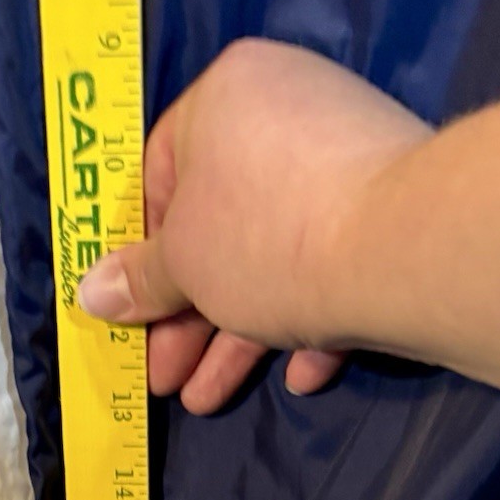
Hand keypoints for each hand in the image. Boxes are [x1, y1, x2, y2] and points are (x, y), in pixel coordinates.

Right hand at [77, 38, 431, 412]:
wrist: (407, 249)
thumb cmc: (268, 238)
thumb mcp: (184, 266)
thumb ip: (139, 281)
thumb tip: (92, 291)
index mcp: (225, 98)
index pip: (160, 174)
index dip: (140, 254)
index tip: (133, 311)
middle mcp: (287, 115)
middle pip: (218, 226)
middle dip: (187, 316)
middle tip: (165, 376)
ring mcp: (347, 163)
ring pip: (275, 258)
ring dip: (238, 338)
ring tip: (207, 401)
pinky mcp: (393, 214)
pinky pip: (337, 268)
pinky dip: (313, 323)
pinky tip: (303, 377)